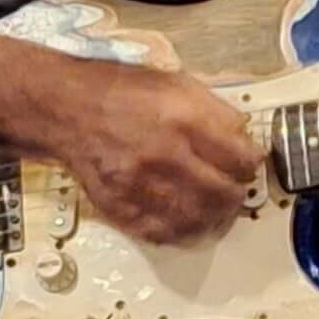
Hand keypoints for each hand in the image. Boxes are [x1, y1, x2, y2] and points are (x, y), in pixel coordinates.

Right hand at [50, 59, 261, 244]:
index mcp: (184, 120)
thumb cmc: (120, 94)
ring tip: (216, 209)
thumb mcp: (177, 84)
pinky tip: (188, 219)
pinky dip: (183, 231)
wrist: (67, 110)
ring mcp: (142, 187)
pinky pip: (165, 234)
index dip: (251, 165)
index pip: (242, 159)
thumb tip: (243, 139)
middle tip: (235, 189)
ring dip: (215, 218)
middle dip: (237, 194)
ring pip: (199, 221)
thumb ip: (216, 112)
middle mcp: (165, 155)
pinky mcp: (123, 208)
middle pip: (225, 195)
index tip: (248, 165)